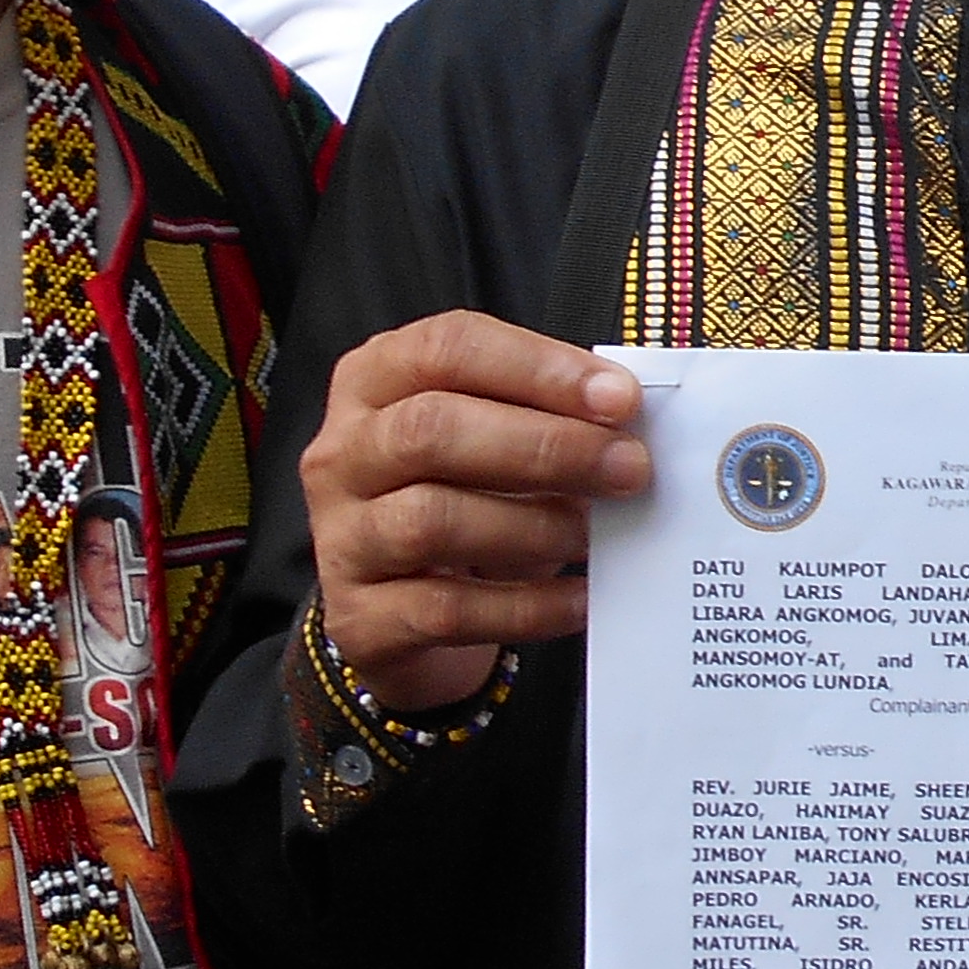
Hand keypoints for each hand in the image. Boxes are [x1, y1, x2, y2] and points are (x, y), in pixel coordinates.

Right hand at [301, 314, 652, 715]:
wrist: (402, 612)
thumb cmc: (460, 498)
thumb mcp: (490, 441)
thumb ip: (543, 417)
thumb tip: (626, 423)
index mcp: (373, 382)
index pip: (446, 350)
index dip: (537, 368)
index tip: (618, 398)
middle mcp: (342, 454)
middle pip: (431, 430)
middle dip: (544, 446)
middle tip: (628, 467)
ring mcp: (340, 539)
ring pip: (430, 520)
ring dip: (533, 525)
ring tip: (595, 535)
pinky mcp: (359, 618)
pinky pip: (446, 609)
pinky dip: (526, 606)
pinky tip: (580, 599)